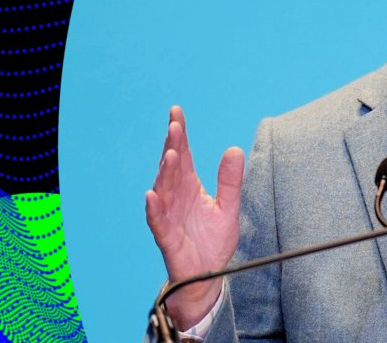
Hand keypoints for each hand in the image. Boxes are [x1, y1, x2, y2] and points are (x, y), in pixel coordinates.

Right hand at [145, 106, 244, 330]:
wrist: (207, 276)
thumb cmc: (213, 240)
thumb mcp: (228, 207)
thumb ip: (230, 180)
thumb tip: (234, 149)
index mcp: (189, 186)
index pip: (182, 154)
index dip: (179, 134)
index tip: (176, 112)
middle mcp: (175, 197)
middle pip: (172, 167)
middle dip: (172, 146)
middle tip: (174, 126)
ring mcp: (169, 215)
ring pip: (163, 190)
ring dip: (165, 173)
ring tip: (169, 155)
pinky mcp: (167, 237)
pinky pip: (158, 221)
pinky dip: (154, 209)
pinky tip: (152, 195)